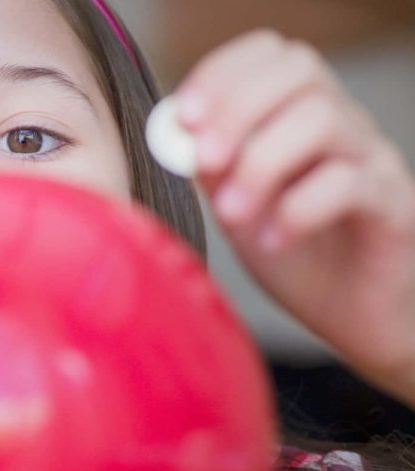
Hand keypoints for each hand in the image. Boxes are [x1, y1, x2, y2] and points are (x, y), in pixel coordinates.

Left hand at [177, 30, 414, 397]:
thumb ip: (211, 168)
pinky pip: (349, 184)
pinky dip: (297, 210)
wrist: (354, 318)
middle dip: (239, 110)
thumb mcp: (238, 206)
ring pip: (323, 120)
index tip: (183, 117)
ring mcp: (374, 161)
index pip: (273, 55)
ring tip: (233, 214)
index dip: (223, 73)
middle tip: (204, 162)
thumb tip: (173, 133)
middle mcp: (344, 126)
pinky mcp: (394, 206)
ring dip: (261, 164)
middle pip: (301, 72)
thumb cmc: (296, 256)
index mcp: (300, 116)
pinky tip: (274, 242)